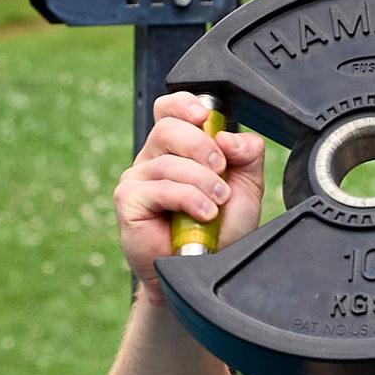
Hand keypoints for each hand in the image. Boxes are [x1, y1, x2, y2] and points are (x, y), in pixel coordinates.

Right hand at [115, 93, 268, 304]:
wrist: (205, 270)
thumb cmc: (220, 230)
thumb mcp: (245, 187)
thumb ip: (246, 155)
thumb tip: (229, 136)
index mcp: (178, 148)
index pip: (170, 109)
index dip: (184, 104)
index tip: (205, 116)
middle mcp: (153, 157)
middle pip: (168, 127)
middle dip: (201, 146)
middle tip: (222, 171)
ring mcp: (137, 178)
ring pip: (168, 161)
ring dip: (201, 181)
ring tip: (218, 203)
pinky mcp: (128, 200)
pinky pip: (158, 188)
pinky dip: (187, 198)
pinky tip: (203, 214)